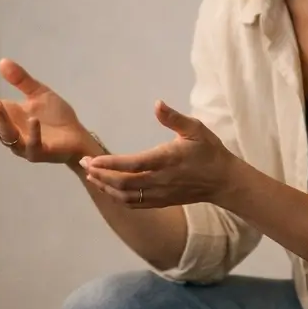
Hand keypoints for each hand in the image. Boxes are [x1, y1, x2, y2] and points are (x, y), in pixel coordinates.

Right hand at [0, 58, 92, 163]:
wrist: (77, 136)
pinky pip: (33, 145)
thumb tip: (2, 61)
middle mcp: (12, 131)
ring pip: (7, 134)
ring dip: (1, 120)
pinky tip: (33, 120)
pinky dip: (32, 133)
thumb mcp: (38, 93)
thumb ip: (21, 80)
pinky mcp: (39, 153)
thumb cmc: (56, 116)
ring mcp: (23, 144)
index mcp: (10, 115)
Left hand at [79, 100, 237, 208]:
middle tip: (84, 163)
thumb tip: (157, 104)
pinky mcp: (160, 202)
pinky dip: (117, 198)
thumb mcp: (196, 128)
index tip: (92, 159)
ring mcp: (160, 194)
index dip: (110, 163)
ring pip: (126, 197)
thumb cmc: (209, 151)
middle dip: (101, 175)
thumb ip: (174, 118)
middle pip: (124, 183)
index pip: (133, 165)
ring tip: (91, 176)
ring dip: (106, 187)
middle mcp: (160, 180)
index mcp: (166, 160)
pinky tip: (107, 188)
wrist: (223, 181)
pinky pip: (134, 204)